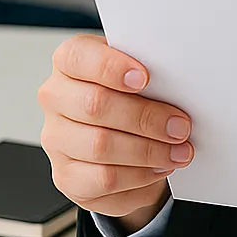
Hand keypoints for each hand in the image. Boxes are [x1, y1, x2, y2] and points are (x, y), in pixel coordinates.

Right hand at [38, 34, 192, 231]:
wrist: (122, 144)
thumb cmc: (131, 99)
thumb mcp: (139, 77)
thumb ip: (149, 72)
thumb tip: (176, 83)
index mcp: (69, 63)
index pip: (77, 56)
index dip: (110, 67)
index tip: (145, 77)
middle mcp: (56, 98)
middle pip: (94, 104)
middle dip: (145, 117)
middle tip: (179, 126)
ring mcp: (56, 139)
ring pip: (100, 146)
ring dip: (148, 150)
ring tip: (178, 150)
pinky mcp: (66, 176)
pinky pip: (104, 179)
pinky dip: (139, 175)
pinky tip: (159, 167)